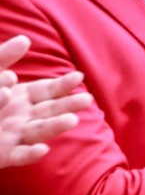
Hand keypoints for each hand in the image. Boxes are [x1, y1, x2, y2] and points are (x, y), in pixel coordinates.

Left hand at [0, 36, 89, 168]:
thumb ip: (3, 57)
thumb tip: (25, 39)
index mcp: (19, 98)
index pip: (47, 91)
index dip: (63, 85)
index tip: (79, 76)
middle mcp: (21, 118)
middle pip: (50, 111)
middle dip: (68, 106)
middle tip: (86, 100)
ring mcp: (12, 137)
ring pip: (38, 132)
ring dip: (55, 127)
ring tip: (72, 120)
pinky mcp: (2, 154)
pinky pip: (18, 155)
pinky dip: (30, 154)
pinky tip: (42, 149)